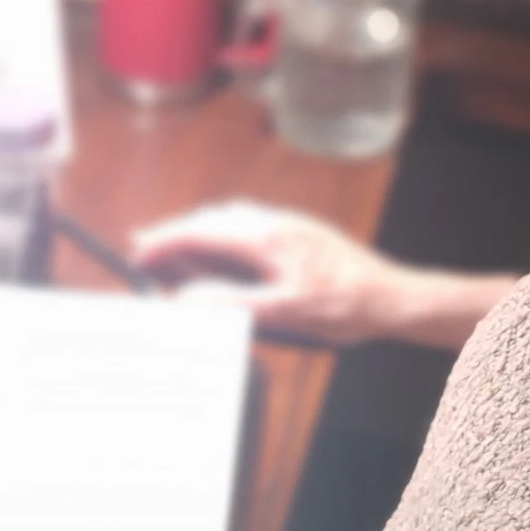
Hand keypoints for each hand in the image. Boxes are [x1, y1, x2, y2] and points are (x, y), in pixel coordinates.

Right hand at [130, 202, 512, 350]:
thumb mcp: (284, 312)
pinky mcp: (300, 231)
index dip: (165, 241)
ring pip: (230, 217)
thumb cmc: (345, 308)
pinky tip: (222, 248)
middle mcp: (274, 221)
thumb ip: (231, 303)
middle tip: (143, 248)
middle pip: (211, 219)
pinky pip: (249, 222)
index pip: (201, 231)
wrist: (393, 297)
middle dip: (174, 232)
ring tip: (174, 248)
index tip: (137, 249)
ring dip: (198, 229)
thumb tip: (185, 298)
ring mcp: (288, 223)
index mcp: (266, 238)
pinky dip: (222, 232)